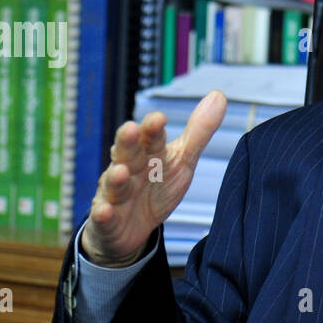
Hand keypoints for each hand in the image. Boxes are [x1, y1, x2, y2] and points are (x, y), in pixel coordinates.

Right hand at [80, 90, 226, 266]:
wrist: (133, 227)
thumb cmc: (157, 185)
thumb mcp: (181, 160)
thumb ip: (198, 131)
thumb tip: (219, 95)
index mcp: (148, 153)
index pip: (150, 137)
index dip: (153, 129)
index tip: (159, 118)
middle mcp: (127, 168)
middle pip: (127, 153)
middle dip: (127, 142)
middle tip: (130, 128)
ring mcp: (114, 194)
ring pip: (114, 184)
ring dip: (115, 177)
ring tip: (119, 171)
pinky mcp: (106, 220)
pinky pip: (103, 217)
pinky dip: (103, 214)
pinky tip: (104, 211)